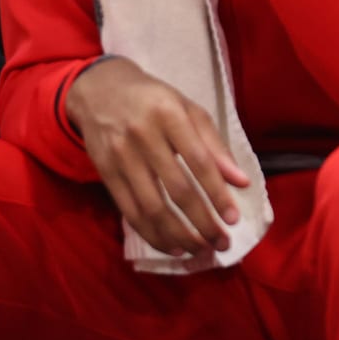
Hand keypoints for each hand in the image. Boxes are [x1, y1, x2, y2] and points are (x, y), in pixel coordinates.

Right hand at [67, 57, 250, 257]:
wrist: (97, 88)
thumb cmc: (151, 99)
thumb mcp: (186, 108)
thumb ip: (214, 144)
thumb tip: (241, 182)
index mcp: (168, 114)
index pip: (199, 161)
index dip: (218, 194)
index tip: (233, 219)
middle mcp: (142, 135)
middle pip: (178, 189)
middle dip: (203, 223)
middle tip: (221, 244)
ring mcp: (120, 155)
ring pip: (152, 207)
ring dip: (179, 236)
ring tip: (200, 250)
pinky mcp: (105, 171)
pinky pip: (130, 211)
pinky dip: (152, 234)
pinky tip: (172, 246)